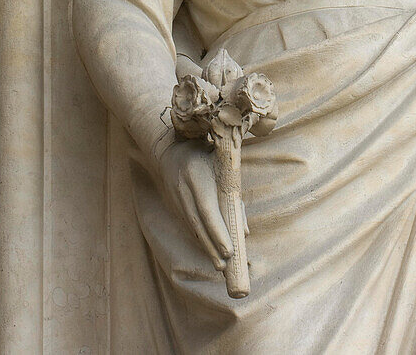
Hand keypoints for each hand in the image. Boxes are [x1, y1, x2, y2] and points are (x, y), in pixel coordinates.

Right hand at [156, 140, 231, 270]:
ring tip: (220, 266)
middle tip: (225, 265)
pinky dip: (200, 239)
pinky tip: (210, 252)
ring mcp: (176, 198)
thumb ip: (234, 193)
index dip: (218, 231)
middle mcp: (184, 188)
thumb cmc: (205, 154)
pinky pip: (189, 225)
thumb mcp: (222, 163)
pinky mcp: (175, 205)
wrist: (171, 149)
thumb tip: (244, 230)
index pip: (207, 209)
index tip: (229, 249)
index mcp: (196, 173)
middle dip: (213, 246)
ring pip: (193, 227)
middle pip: (199, 223)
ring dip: (206, 247)